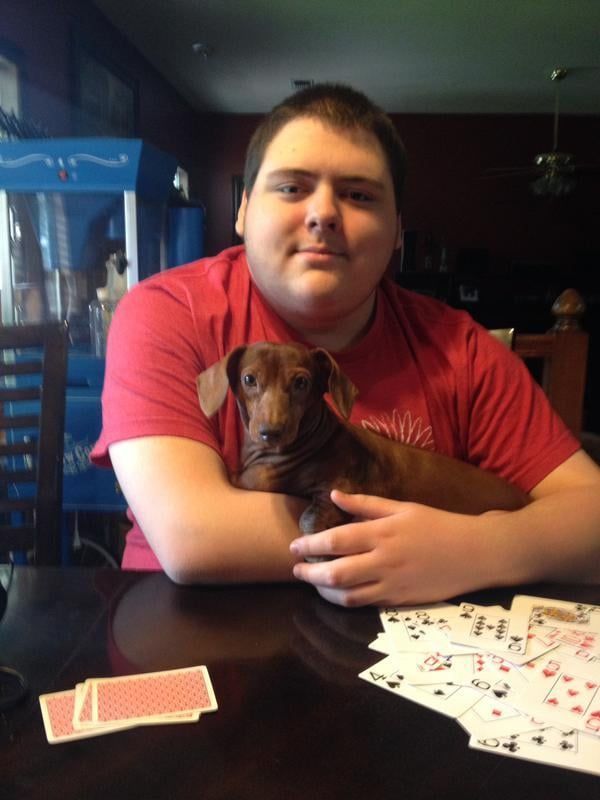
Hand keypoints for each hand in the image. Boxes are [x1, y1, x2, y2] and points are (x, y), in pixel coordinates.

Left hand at [290, 489, 492, 607]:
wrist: (475, 553)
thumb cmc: (438, 524)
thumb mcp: (403, 507)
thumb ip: (365, 504)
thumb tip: (333, 495)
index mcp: (383, 533)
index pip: (335, 541)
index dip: (310, 545)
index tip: (294, 546)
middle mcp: (384, 560)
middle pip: (336, 573)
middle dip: (310, 573)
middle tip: (296, 569)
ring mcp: (392, 584)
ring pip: (347, 595)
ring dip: (324, 591)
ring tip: (314, 583)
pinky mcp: (400, 601)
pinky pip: (366, 604)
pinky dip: (346, 601)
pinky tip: (339, 593)